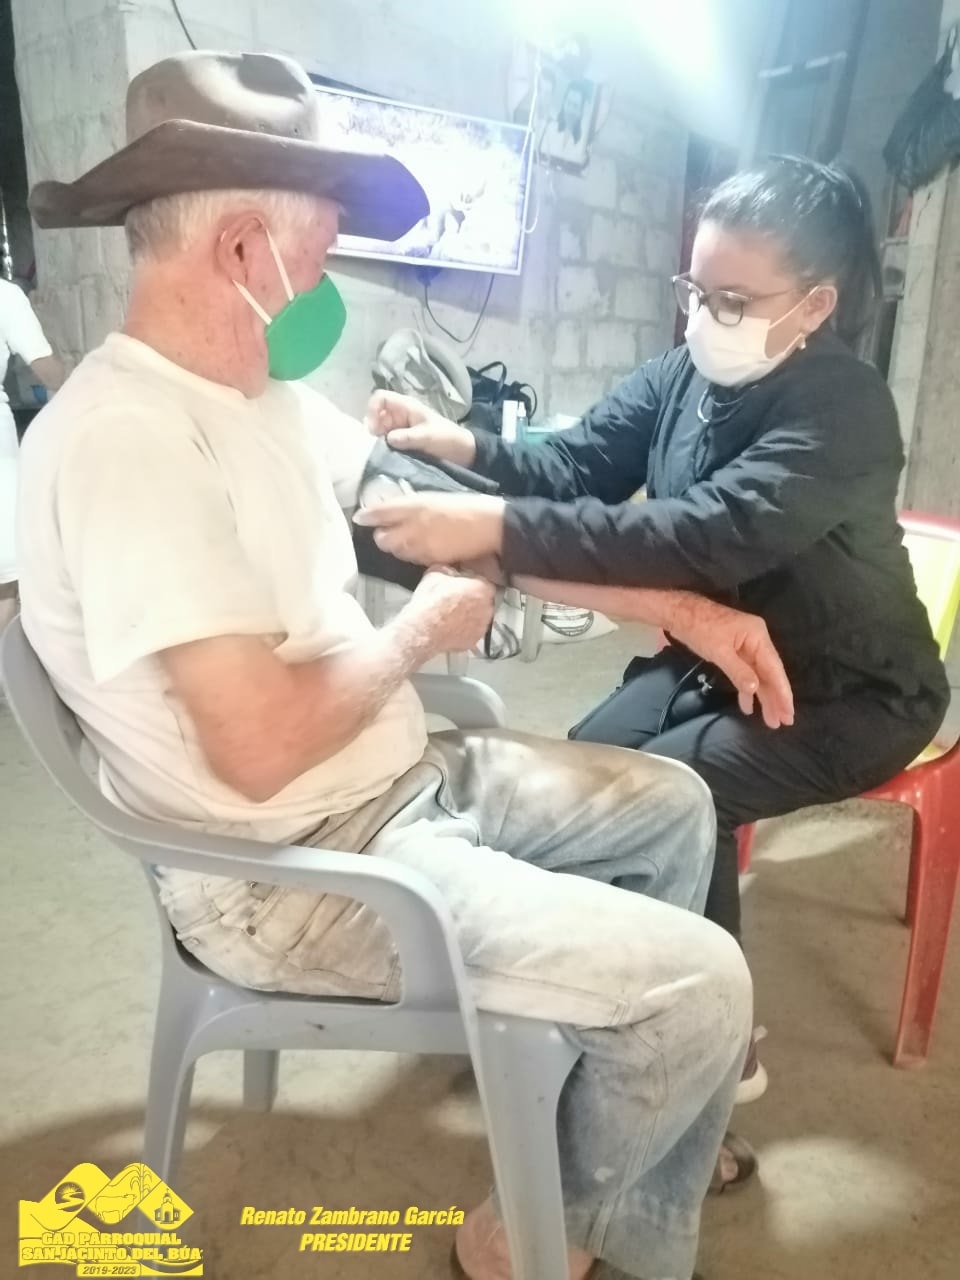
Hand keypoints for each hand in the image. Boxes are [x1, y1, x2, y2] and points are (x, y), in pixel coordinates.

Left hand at [354, 493, 504, 565]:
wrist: (489, 525)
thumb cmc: (465, 505)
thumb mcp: (435, 497)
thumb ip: (412, 505)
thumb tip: (393, 510)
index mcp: (415, 505)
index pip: (381, 512)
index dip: (367, 516)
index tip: (360, 517)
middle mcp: (413, 526)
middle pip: (382, 539)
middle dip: (381, 536)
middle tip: (387, 531)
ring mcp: (421, 546)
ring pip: (396, 551)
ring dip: (396, 546)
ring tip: (406, 539)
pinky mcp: (431, 559)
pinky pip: (412, 558)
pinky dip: (411, 553)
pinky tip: (420, 547)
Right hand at [366, 390, 476, 467]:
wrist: (461, 451)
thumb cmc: (446, 438)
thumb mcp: (428, 436)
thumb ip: (408, 437)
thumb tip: (388, 439)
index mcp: (406, 406)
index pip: (381, 398)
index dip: (372, 409)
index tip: (374, 429)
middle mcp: (400, 414)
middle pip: (377, 415)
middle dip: (374, 428)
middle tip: (377, 445)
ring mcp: (400, 427)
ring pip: (380, 429)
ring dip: (378, 439)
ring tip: (382, 452)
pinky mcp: (402, 440)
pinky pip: (387, 440)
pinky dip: (384, 447)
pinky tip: (387, 455)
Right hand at [404, 567, 496, 654]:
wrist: (423, 629)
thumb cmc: (430, 604)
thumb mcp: (435, 573)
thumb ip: (448, 570)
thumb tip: (447, 570)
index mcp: (482, 588)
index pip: (484, 581)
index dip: (471, 582)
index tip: (463, 583)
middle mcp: (486, 608)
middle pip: (484, 600)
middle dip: (473, 599)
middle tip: (457, 598)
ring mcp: (481, 626)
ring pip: (479, 617)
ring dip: (469, 615)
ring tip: (451, 613)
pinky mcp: (472, 641)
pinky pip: (471, 632)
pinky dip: (464, 630)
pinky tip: (450, 626)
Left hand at [668, 597, 794, 729]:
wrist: (679, 612)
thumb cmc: (699, 628)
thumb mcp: (719, 651)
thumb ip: (738, 671)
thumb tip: (755, 688)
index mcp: (758, 636)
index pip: (774, 669)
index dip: (782, 692)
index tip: (789, 713)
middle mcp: (757, 641)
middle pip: (770, 674)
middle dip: (775, 699)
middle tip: (783, 722)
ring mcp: (746, 646)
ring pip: (758, 676)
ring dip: (763, 697)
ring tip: (771, 720)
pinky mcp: (735, 651)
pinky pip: (745, 673)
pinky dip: (746, 689)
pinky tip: (748, 706)